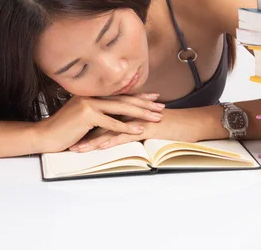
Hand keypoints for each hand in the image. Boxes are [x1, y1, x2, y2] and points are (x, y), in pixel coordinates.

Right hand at [32, 93, 164, 152]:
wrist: (45, 135)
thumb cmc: (64, 130)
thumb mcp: (83, 117)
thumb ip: (97, 112)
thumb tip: (115, 114)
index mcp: (92, 94)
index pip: (120, 94)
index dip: (139, 96)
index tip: (155, 97)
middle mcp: (92, 96)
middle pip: (124, 99)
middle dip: (145, 103)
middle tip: (161, 106)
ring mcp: (89, 104)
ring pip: (121, 109)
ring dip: (141, 113)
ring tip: (156, 117)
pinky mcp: (87, 116)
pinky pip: (111, 123)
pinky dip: (126, 127)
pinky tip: (139, 129)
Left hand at [70, 108, 201, 151]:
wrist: (193, 123)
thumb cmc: (175, 126)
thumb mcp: (152, 126)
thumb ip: (137, 126)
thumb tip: (125, 134)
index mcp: (130, 111)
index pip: (104, 118)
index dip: (87, 126)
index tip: (72, 134)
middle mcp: (131, 112)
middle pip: (101, 122)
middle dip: (83, 133)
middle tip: (66, 141)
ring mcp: (137, 119)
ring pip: (108, 129)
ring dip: (90, 140)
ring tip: (76, 148)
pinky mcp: (145, 127)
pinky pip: (124, 135)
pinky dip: (109, 141)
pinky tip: (98, 147)